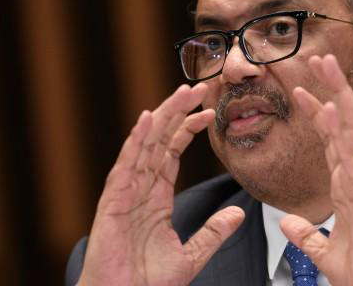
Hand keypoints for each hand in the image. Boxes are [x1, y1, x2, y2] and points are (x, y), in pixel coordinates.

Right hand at [79, 83, 244, 285]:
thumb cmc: (147, 282)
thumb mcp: (191, 255)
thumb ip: (213, 232)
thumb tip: (238, 214)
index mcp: (156, 195)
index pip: (172, 151)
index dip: (189, 128)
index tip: (209, 111)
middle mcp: (140, 187)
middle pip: (160, 139)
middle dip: (178, 112)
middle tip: (198, 87)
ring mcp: (126, 191)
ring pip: (145, 144)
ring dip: (163, 116)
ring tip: (182, 92)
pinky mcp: (114, 202)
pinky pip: (125, 165)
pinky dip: (136, 141)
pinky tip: (147, 119)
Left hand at [281, 54, 352, 285]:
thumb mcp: (323, 251)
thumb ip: (307, 235)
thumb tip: (288, 223)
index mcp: (345, 183)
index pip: (329, 138)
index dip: (316, 111)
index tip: (302, 89)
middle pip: (341, 121)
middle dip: (331, 87)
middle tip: (319, 58)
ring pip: (349, 127)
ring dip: (336, 93)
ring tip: (325, 63)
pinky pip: (351, 154)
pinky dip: (340, 128)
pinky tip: (330, 106)